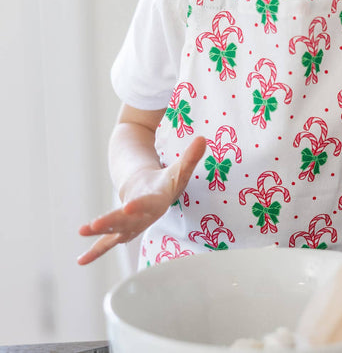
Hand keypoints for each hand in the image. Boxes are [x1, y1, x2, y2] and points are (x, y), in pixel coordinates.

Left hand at [77, 136, 205, 264]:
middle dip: (112, 222)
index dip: (140, 205)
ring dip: (99, 232)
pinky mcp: (121, 229)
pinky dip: (95, 251)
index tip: (128, 207)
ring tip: (83, 229)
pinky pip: (108, 243)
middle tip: (96, 224)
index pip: (149, 203)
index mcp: (158, 201)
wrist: (157, 196)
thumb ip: (190, 157)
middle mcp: (144, 217)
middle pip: (128, 221)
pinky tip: (81, 260)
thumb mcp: (180, 169)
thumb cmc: (168, 182)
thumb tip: (203, 138)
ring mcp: (132, 225)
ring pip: (115, 231)